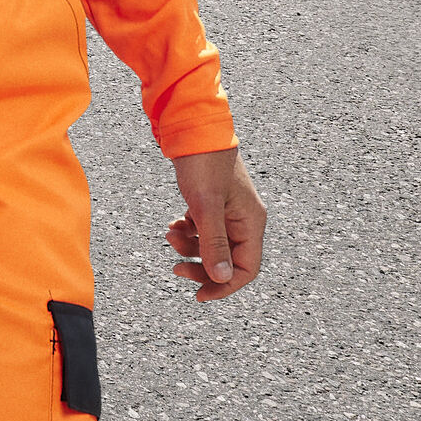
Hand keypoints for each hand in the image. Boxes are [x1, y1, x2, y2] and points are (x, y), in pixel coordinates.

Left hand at [166, 147, 265, 301]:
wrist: (191, 125)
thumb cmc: (202, 162)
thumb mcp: (205, 206)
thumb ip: (214, 243)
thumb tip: (221, 278)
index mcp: (251, 222)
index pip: (246, 269)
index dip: (224, 286)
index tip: (198, 294)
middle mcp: (244, 219)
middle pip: (228, 260)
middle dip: (201, 266)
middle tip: (175, 268)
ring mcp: (229, 210)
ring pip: (212, 243)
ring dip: (189, 246)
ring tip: (168, 234)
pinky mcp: (213, 201)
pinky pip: (203, 228)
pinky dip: (187, 231)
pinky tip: (173, 224)